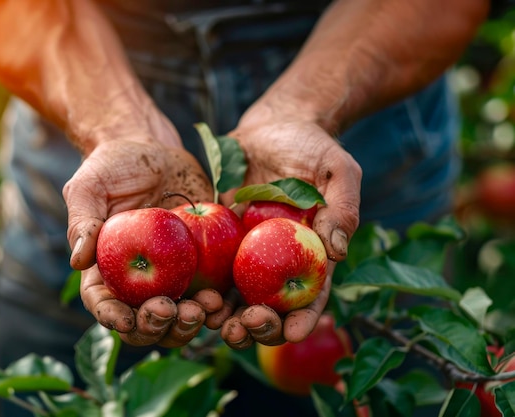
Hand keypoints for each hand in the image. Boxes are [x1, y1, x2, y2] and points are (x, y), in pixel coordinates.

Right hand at [64, 139, 219, 345]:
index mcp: (105, 270)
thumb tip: (78, 262)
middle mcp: (137, 282)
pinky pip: (211, 293)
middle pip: (144, 321)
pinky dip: (218, 305)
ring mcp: (172, 276)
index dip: (112, 318)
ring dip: (190, 324)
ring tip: (204, 308)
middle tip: (171, 311)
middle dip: (156, 326)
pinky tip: (226, 301)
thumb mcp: (90, 187)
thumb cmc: (114, 167)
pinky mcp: (201, 266)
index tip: (126, 320)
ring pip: (179, 317)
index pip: (103, 303)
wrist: (157, 152)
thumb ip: (83, 221)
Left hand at [219, 102, 361, 346]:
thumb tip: (337, 251)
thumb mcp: (336, 168)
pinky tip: (192, 297)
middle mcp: (280, 260)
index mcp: (312, 252)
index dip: (304, 319)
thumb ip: (343, 206)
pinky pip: (210, 269)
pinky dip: (203, 288)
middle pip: (272, 306)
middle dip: (261, 326)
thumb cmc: (310, 145)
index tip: (291, 334)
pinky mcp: (219, 238)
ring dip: (228, 317)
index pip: (312, 295)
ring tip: (216, 323)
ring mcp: (248, 251)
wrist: (270, 126)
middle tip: (246, 328)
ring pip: (237, 296)